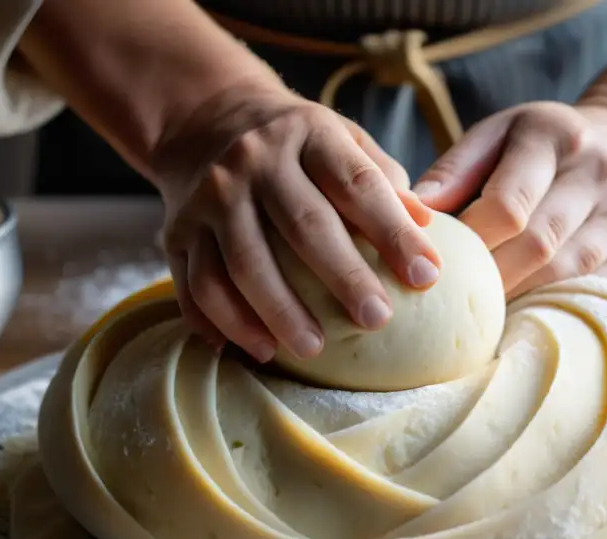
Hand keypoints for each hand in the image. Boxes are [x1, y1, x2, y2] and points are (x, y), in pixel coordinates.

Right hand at [153, 80, 440, 362]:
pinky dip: (226, 322)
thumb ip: (382, 181)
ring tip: (313, 349)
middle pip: (302, 225)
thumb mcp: (342, 139)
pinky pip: (196, 285)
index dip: (393, 232)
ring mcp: (210, 197)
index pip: (357, 184)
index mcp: (309, 134)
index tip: (426, 276)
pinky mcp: (177, 231)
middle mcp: (255, 161)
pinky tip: (258, 350)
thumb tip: (428, 229)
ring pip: (243, 262)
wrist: (205, 120)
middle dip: (342, 277)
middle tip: (376, 320)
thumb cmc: (296, 147)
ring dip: (279, 311)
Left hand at [413, 102, 606, 297]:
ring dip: (520, 299)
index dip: (470, 244)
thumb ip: (454, 170)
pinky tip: (526, 314)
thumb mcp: (497, 136)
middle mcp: (603, 170)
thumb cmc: (539, 147)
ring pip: (567, 274)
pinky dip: (557, 307)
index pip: (507, 205)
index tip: (441, 266)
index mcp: (557, 135)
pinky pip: (596, 291)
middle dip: (490, 279)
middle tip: (456, 302)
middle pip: (537, 245)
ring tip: (484, 314)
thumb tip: (413, 211)